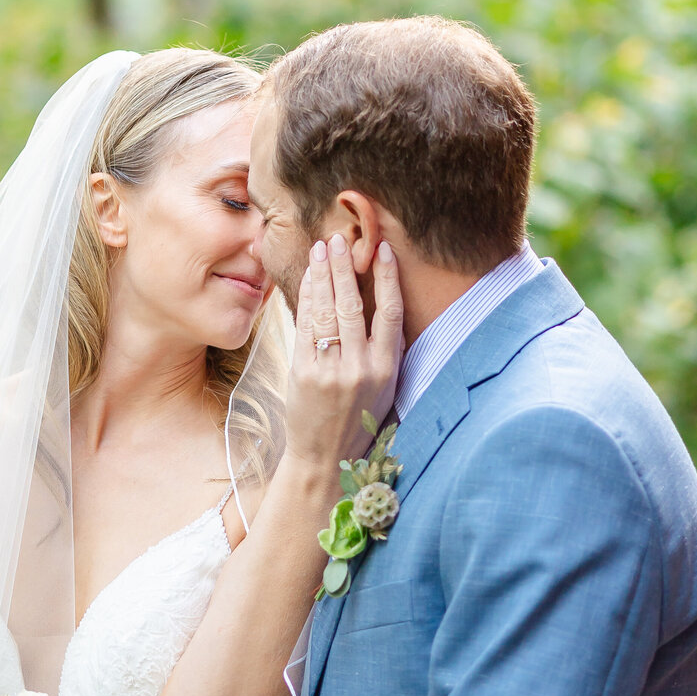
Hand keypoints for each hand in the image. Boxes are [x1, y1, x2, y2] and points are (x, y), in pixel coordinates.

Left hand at [284, 234, 403, 472]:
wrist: (325, 457)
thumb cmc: (357, 417)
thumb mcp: (383, 385)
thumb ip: (382, 348)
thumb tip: (377, 300)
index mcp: (387, 369)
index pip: (391, 313)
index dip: (388, 278)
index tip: (384, 251)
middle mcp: (361, 368)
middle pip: (354, 305)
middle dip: (347, 268)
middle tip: (342, 238)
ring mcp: (331, 370)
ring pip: (328, 312)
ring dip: (324, 276)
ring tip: (322, 249)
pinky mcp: (305, 373)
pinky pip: (306, 327)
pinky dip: (307, 299)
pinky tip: (308, 279)